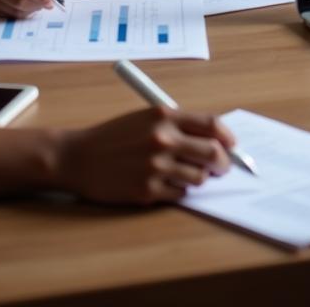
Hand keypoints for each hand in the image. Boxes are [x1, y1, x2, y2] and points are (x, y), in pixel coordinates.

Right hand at [56, 107, 235, 203]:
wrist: (77, 157)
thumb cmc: (114, 136)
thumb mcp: (146, 118)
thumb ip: (178, 125)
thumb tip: (214, 140)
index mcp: (164, 116)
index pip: (211, 124)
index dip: (227, 136)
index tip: (231, 145)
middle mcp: (162, 139)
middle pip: (212, 153)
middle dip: (223, 162)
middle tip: (221, 166)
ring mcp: (155, 166)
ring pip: (199, 177)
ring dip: (198, 177)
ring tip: (183, 173)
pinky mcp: (147, 191)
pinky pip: (180, 194)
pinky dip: (179, 190)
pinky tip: (164, 183)